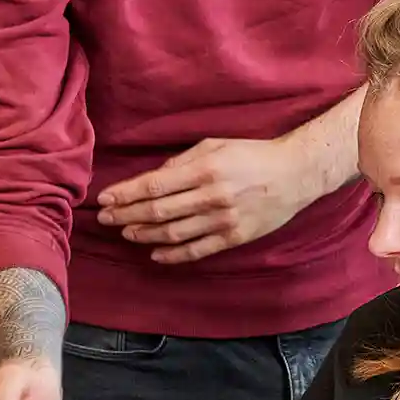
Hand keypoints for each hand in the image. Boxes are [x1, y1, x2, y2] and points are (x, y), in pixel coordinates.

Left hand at [97, 135, 315, 264]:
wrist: (295, 174)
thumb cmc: (253, 154)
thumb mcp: (216, 145)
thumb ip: (184, 160)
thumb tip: (155, 176)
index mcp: (205, 169)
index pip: (154, 186)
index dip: (125, 194)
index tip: (104, 198)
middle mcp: (211, 196)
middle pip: (157, 212)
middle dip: (125, 215)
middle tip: (104, 219)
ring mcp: (223, 220)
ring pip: (173, 233)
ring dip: (143, 235)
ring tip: (125, 233)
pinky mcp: (234, 237)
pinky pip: (197, 250)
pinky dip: (172, 254)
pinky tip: (154, 253)